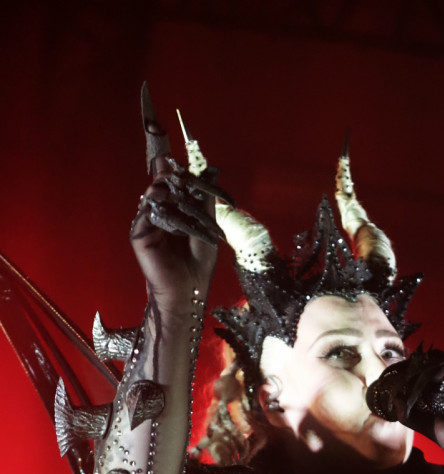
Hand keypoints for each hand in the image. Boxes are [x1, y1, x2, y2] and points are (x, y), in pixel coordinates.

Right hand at [129, 88, 223, 311]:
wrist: (189, 289)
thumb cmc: (199, 261)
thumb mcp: (208, 222)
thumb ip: (205, 196)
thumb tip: (212, 166)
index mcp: (173, 206)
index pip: (166, 175)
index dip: (162, 152)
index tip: (156, 122)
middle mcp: (157, 210)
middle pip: (159, 179)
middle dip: (164, 162)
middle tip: (158, 133)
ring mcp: (146, 221)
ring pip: (154, 192)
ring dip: (167, 187)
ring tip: (177, 187)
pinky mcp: (138, 234)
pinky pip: (147, 212)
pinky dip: (159, 208)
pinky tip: (169, 210)